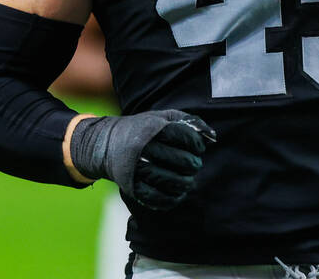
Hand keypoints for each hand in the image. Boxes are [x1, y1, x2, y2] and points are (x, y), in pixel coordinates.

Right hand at [69, 110, 215, 209]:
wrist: (105, 143)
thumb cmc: (142, 130)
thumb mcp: (162, 118)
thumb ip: (188, 123)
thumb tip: (213, 137)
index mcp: (152, 129)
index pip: (182, 136)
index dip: (195, 144)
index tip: (199, 148)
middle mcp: (143, 148)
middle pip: (177, 159)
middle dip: (191, 164)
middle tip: (194, 165)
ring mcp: (136, 168)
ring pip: (167, 180)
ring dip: (183, 183)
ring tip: (188, 182)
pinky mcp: (131, 185)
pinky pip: (153, 197)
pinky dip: (169, 199)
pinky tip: (177, 196)